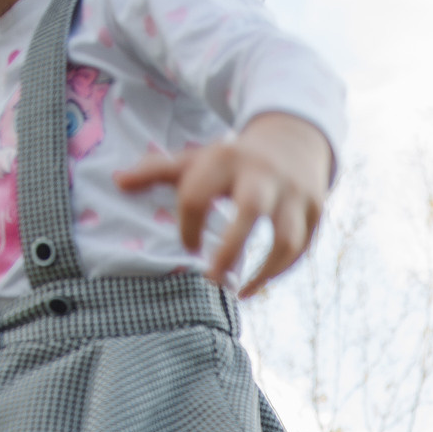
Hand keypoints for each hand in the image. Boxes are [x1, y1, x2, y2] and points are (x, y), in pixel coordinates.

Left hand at [116, 112, 331, 297]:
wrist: (293, 139)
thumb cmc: (232, 160)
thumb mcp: (198, 159)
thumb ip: (157, 170)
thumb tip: (117, 181)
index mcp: (226, 159)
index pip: (198, 194)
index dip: (187, 225)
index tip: (187, 246)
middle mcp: (263, 174)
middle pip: (249, 211)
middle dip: (229, 250)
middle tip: (209, 281)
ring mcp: (293, 193)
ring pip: (285, 238)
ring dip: (264, 272)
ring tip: (239, 293)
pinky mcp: (315, 209)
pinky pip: (300, 249)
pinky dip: (280, 271)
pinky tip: (257, 285)